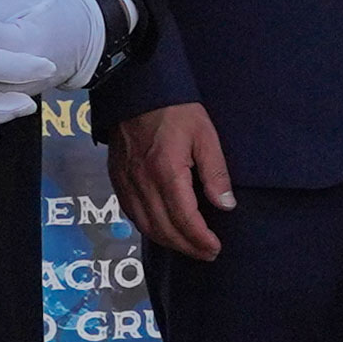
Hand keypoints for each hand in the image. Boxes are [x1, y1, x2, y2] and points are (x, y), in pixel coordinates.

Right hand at [114, 100, 234, 258]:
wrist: (134, 88)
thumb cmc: (174, 108)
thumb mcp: (205, 134)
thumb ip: (215, 172)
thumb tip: (226, 205)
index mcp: (166, 171)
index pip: (184, 218)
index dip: (200, 239)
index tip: (215, 248)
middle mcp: (142, 182)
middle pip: (164, 229)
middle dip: (187, 247)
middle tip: (207, 253)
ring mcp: (126, 182)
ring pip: (145, 226)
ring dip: (168, 242)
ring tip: (188, 247)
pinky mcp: (117, 178)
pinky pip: (131, 214)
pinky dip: (148, 228)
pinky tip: (162, 230)